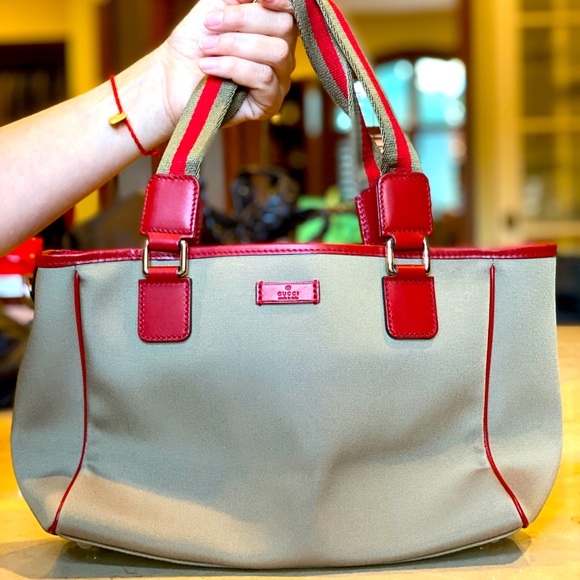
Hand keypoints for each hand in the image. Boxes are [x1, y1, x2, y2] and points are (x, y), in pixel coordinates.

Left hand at [159, 0, 296, 127]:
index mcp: (273, 30)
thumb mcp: (215, 7)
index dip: (281, 1)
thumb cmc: (194, 43)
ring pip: (277, 52)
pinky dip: (233, 67)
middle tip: (209, 24)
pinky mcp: (269, 103)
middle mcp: (281, 55)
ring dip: (236, 45)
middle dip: (244, 21)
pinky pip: (264, 78)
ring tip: (206, 48)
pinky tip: (209, 67)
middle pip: (284, 28)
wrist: (173, 77)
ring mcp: (278, 81)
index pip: (291, 12)